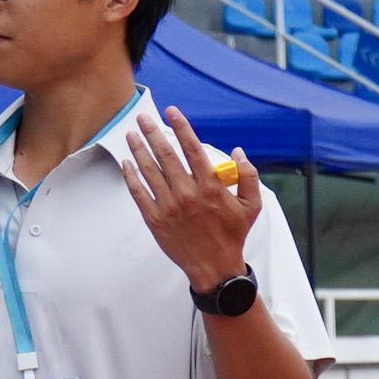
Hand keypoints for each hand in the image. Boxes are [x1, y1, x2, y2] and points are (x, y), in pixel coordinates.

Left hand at [126, 102, 267, 296]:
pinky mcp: (154, 219)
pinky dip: (131, 176)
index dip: (181, 127)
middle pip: (166, 155)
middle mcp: (188, 193)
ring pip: (149, 171)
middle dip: (152, 133)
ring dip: (138, 150)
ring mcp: (168, 206)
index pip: (193, 149)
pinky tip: (126, 163)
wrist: (214, 266)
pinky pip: (138, 193)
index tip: (171, 112)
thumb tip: (237, 151)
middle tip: (142, 118)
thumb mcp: (252, 205)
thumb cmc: (233, 234)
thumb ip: (248, 175)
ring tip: (130, 134)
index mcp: (211, 187)